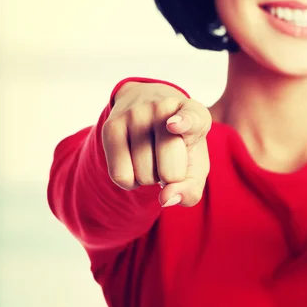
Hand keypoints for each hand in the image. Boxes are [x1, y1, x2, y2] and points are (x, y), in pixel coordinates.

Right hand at [102, 81, 211, 207]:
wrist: (150, 114)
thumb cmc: (180, 147)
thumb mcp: (195, 167)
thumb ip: (190, 189)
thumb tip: (165, 199)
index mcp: (195, 114)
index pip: (191, 118)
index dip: (184, 123)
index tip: (173, 125)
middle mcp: (164, 108)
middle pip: (169, 171)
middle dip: (171, 178)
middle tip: (170, 160)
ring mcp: (136, 114)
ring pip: (143, 176)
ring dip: (149, 178)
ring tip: (152, 157)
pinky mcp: (111, 126)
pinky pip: (120, 175)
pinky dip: (130, 182)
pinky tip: (135, 163)